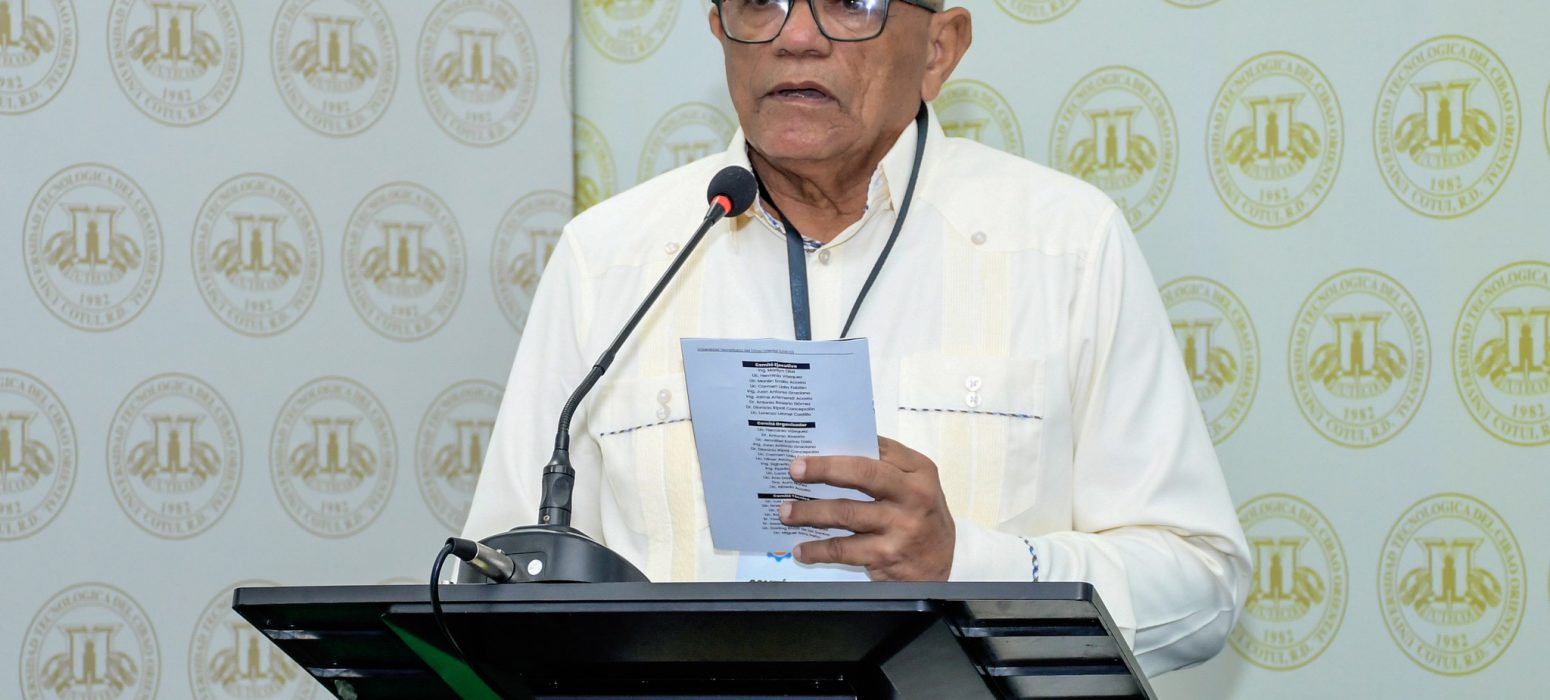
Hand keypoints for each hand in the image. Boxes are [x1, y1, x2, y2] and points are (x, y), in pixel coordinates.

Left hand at [779, 436, 954, 580]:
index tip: (812, 443)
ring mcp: (900, 526)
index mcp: (919, 470)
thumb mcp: (915, 487)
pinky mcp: (886, 555)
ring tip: (785, 511)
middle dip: (824, 469)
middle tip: (794, 469)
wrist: (937, 566)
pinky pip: (843, 549)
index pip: (879, 448)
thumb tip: (834, 452)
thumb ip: (886, 468)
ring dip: (810, 512)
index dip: (845, 445)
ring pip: (846, 513)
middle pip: (863, 474)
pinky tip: (801, 549)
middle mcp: (913, 495)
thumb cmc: (919, 518)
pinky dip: (817, 550)